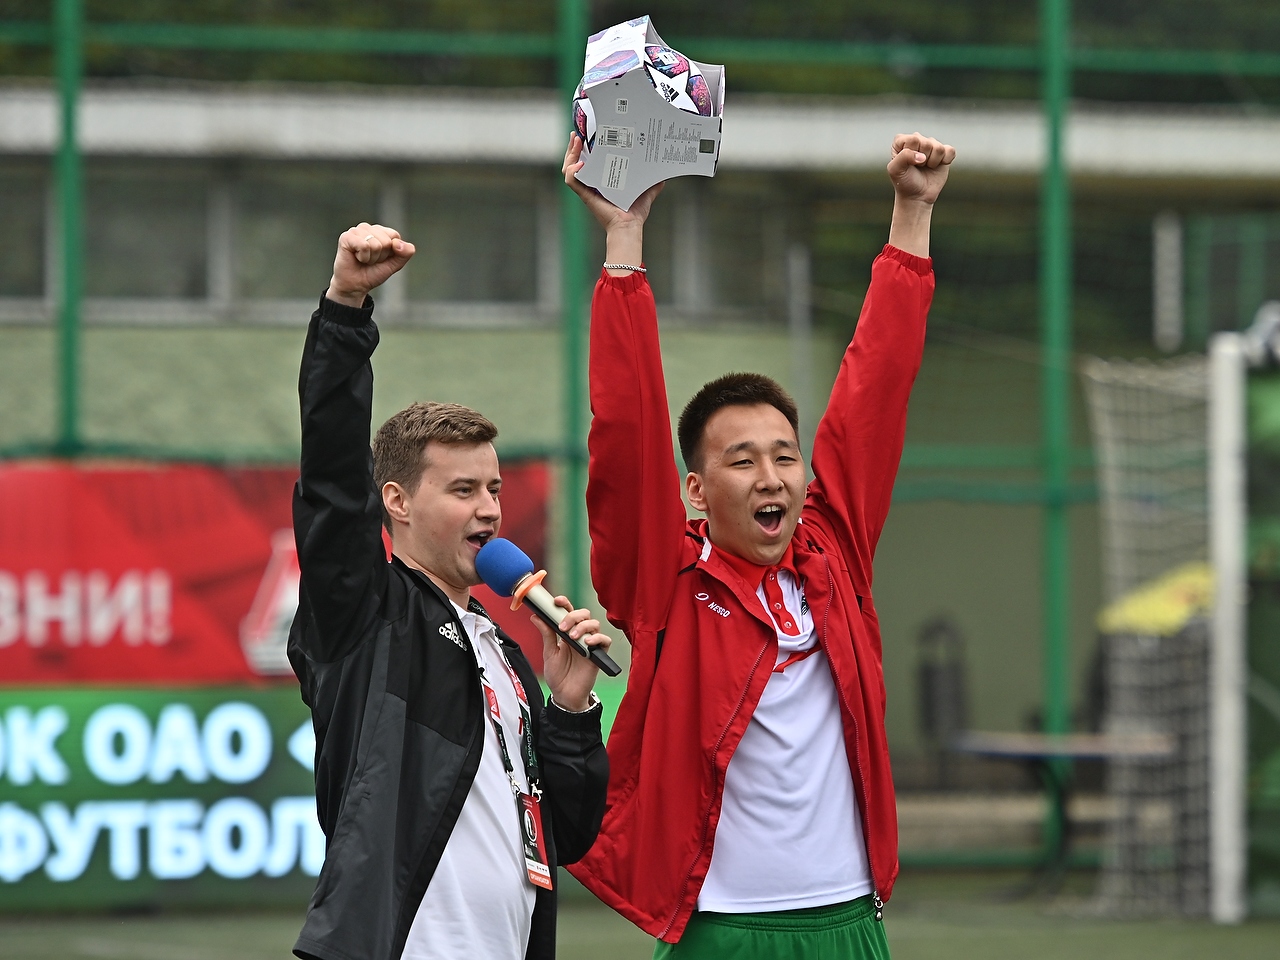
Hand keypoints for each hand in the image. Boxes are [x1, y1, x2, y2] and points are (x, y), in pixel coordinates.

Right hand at [326, 222, 415, 307]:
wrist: (356, 285)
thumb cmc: (372, 273)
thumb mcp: (394, 265)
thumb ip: (405, 253)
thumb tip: (399, 243)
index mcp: (380, 231)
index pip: (395, 236)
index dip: (390, 252)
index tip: (381, 259)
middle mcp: (368, 228)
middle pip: (386, 241)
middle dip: (380, 256)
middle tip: (370, 261)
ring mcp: (356, 231)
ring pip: (375, 244)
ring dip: (371, 258)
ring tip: (363, 260)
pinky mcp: (346, 237)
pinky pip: (364, 245)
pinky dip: (363, 257)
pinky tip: (356, 257)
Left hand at [535, 596, 612, 712]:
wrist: (564, 696)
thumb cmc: (558, 675)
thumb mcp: (549, 652)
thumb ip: (546, 634)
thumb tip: (536, 616)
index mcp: (567, 632)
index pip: (569, 612)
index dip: (565, 603)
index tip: (556, 601)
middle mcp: (580, 635)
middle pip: (584, 614)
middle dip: (573, 616)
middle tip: (562, 628)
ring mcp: (590, 644)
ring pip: (594, 624)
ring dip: (583, 627)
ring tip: (572, 638)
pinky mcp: (598, 655)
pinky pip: (605, 640)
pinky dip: (597, 638)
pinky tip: (587, 643)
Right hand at [562, 133, 663, 271]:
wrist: (630, 226)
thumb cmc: (635, 213)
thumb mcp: (647, 191)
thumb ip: (653, 182)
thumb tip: (663, 174)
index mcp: (602, 181)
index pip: (588, 161)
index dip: (584, 148)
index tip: (586, 135)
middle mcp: (592, 184)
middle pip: (575, 162)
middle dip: (573, 147)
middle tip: (576, 134)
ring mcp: (587, 189)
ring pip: (569, 169)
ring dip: (569, 154)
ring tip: (575, 141)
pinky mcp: (585, 195)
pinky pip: (571, 181)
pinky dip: (571, 171)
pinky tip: (579, 163)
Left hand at [887, 133, 954, 204]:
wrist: (917, 196)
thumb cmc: (904, 182)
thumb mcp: (895, 170)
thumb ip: (903, 157)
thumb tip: (922, 156)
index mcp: (902, 140)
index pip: (914, 139)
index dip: (912, 154)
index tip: (908, 164)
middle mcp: (917, 139)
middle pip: (927, 143)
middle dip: (923, 159)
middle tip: (918, 167)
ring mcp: (931, 144)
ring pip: (939, 148)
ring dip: (932, 162)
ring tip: (925, 167)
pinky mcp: (944, 152)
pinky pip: (950, 151)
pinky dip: (945, 161)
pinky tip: (936, 166)